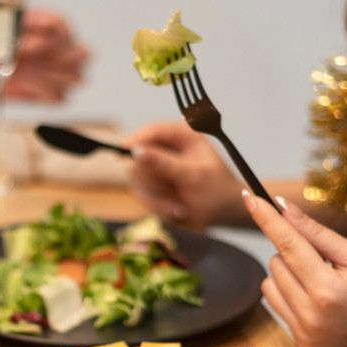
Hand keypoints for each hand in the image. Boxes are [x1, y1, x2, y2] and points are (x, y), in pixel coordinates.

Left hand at [0, 11, 87, 101]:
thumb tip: (23, 42)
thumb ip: (8, 28)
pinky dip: (45, 95)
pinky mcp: (42, 93)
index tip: (23, 46)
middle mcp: (54, 46)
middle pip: (84, 54)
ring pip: (76, 78)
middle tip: (35, 64)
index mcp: (45, 23)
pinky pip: (60, 99)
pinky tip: (26, 88)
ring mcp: (51, 71)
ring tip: (26, 75)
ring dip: (52, 79)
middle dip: (63, 59)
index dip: (48, 39)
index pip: (63, 29)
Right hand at [124, 121, 246, 229]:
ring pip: (136, 181)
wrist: (224, 214)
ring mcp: (157, 169)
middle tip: (171, 193)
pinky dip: (159, 207)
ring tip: (179, 207)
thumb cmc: (217, 190)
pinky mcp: (153, 187)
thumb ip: (165, 164)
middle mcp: (166, 149)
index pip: (149, 132)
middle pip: (136, 158)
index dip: (134, 143)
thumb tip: (137, 152)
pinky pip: (142, 196)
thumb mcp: (194, 176)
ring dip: (157, 199)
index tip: (122, 156)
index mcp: (181, 136)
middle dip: (152, 182)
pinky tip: (177, 210)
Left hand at [244, 190, 346, 346]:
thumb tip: (282, 208)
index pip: (288, 244)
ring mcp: (305, 334)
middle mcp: (311, 317)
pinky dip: (291, 294)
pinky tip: (320, 298)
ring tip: (325, 280)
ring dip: (289, 274)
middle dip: (295, 252)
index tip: (249, 196)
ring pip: (270, 284)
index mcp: (328, 291)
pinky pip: (278, 306)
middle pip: (276, 263)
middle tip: (327, 259)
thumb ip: (316, 233)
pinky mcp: (303, 344)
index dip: (267, 218)